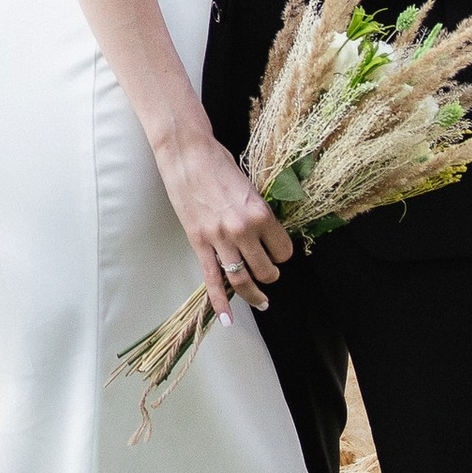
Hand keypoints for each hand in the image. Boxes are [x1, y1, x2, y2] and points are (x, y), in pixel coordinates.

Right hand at [154, 121, 292, 319]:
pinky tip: (226, 320)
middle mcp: (243, 230)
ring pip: (241, 280)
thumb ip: (258, 212)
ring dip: (254, 294)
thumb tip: (266, 231)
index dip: (282, 254)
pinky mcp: (199, 242)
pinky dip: (219, 303)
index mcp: (260, 213)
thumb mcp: (249, 186)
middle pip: (265, 270)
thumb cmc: (219, 163)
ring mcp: (219, 239)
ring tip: (261, 302)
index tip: (277, 251)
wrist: (186, 152)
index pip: (284, 250)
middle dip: (270, 275)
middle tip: (269, 274)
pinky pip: (212, 279)